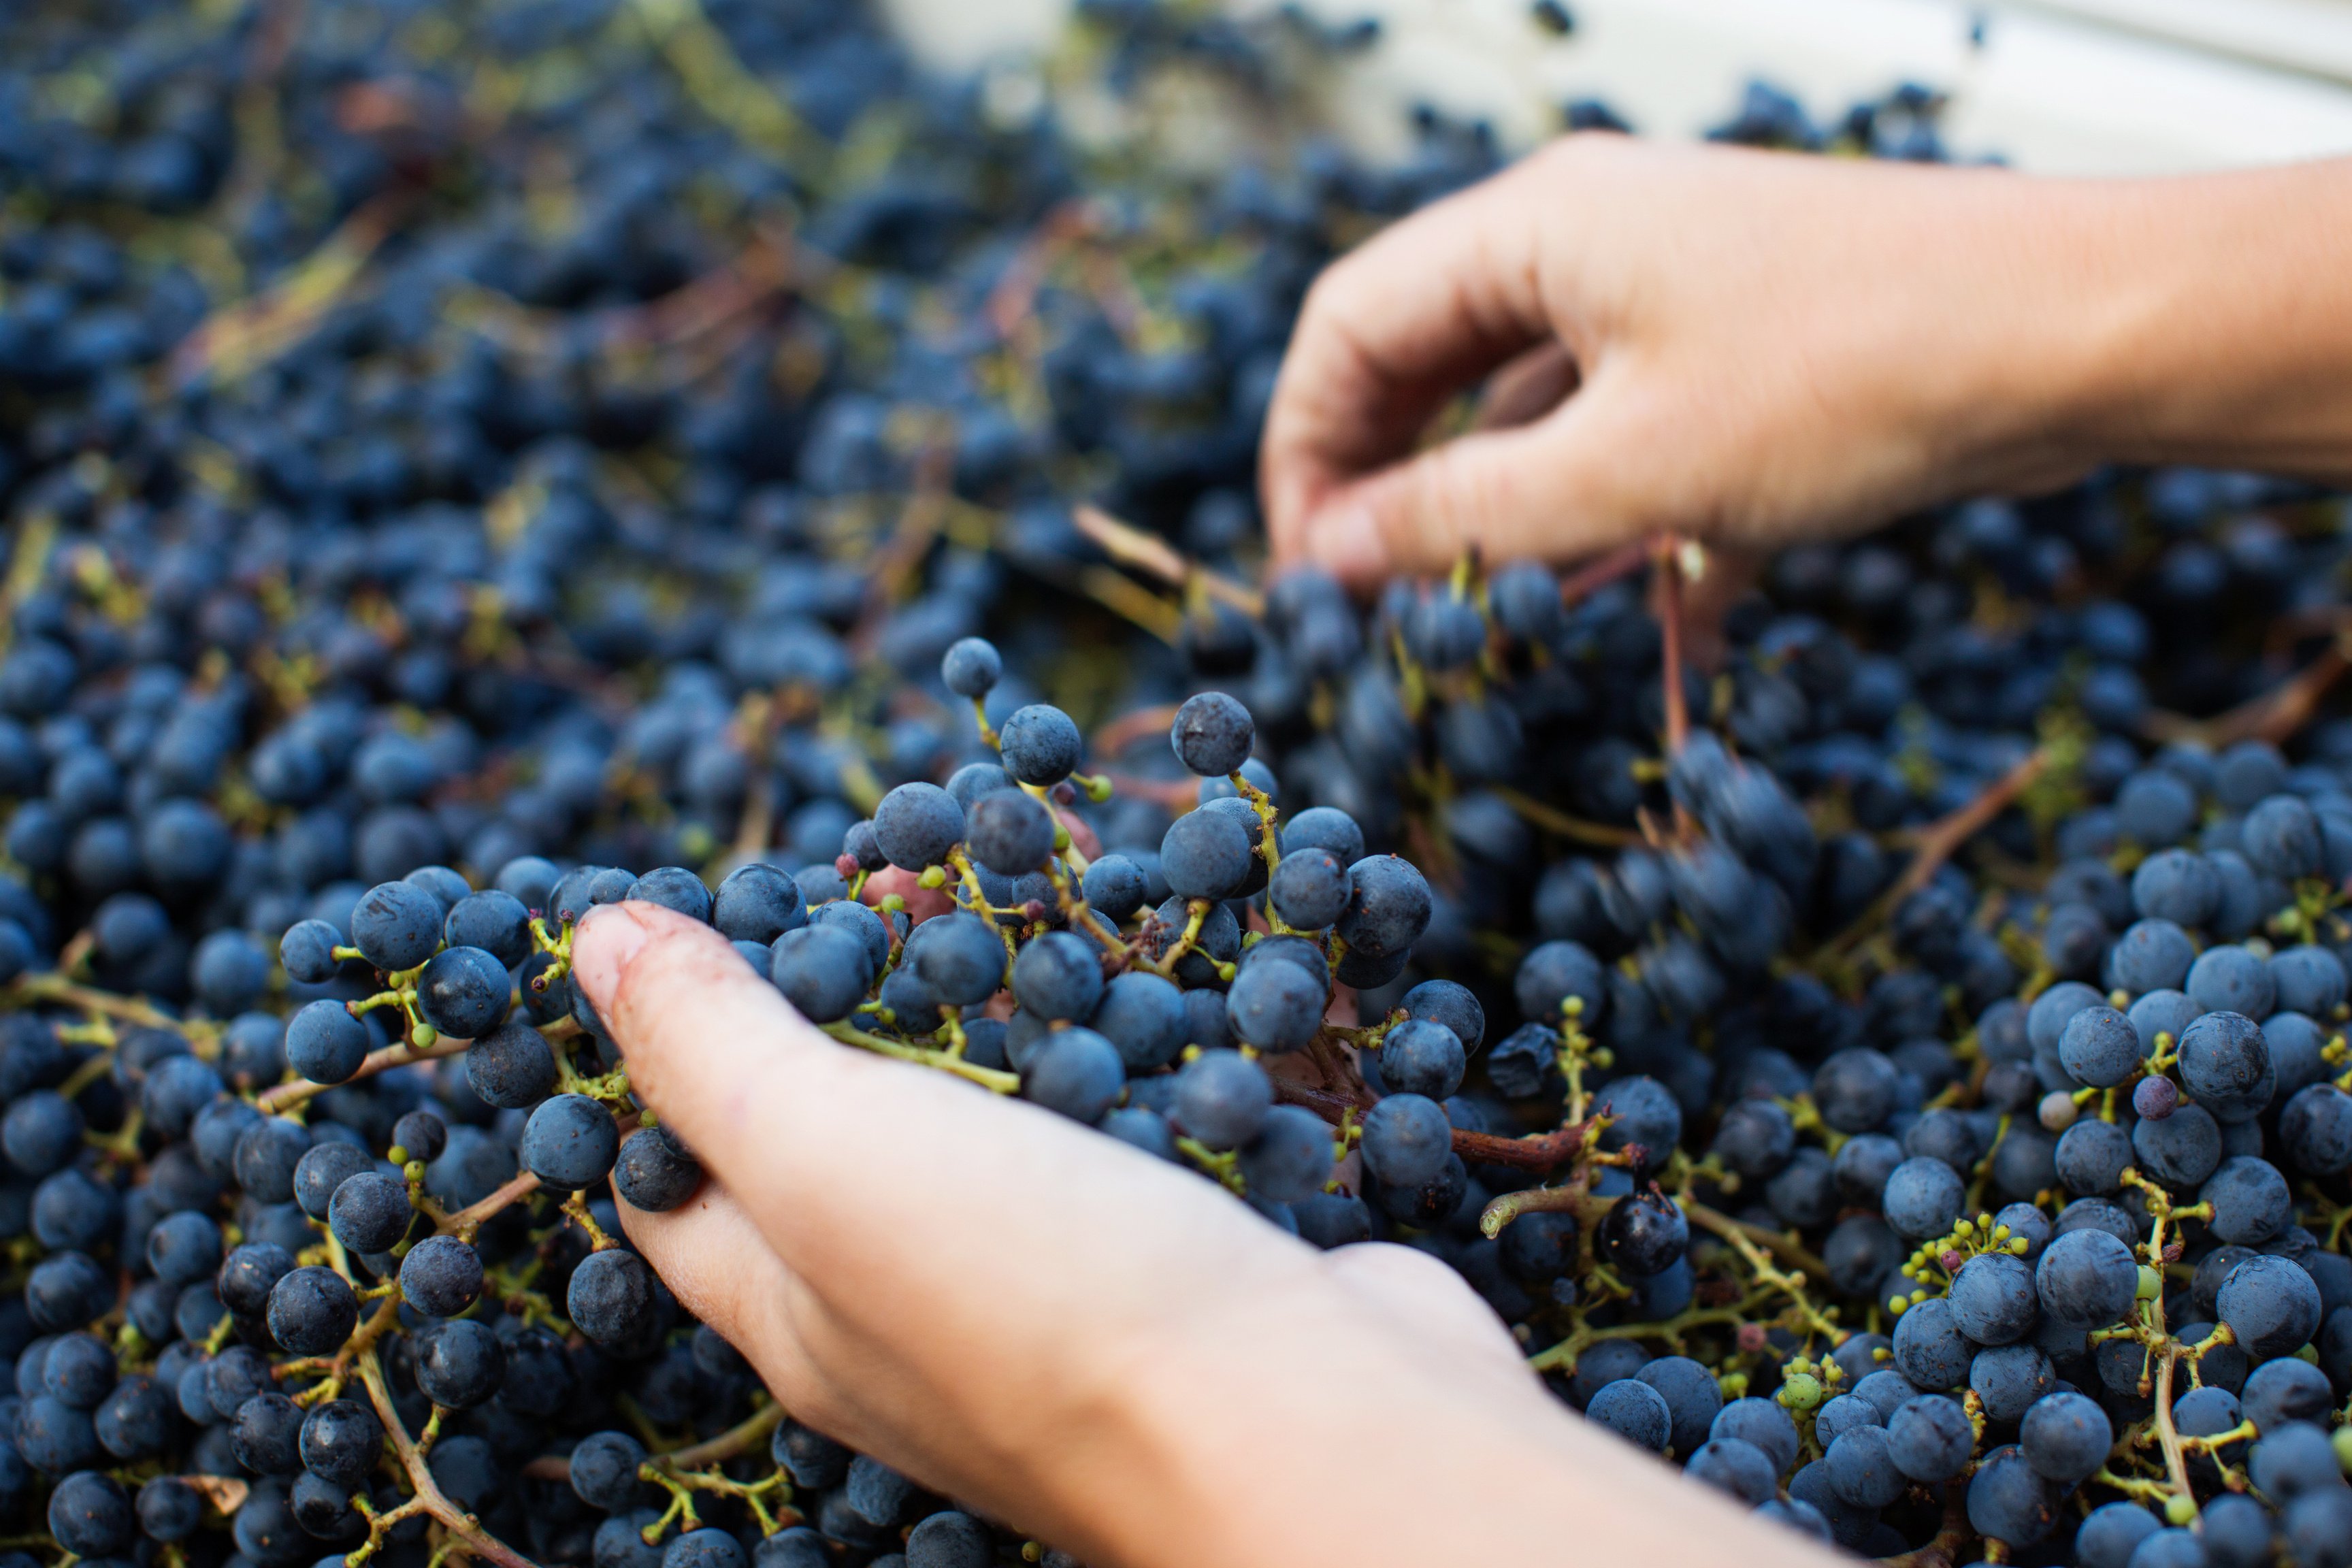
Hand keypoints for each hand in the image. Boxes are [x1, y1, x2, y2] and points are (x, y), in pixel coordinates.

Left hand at [572, 900, 1831, 1567]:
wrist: (1317, 1420)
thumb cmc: (1040, 1300)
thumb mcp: (828, 1154)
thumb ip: (712, 1048)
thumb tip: (590, 940)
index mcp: (800, 1311)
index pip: (672, 1184)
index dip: (649, 1064)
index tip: (680, 930)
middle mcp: (919, 1311)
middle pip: (843, 1138)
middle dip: (846, 1003)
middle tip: (867, 872)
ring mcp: (1062, 1285)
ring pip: (1002, 1120)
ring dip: (998, 1005)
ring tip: (1003, 872)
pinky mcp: (1184, 1246)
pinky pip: (1130, 1121)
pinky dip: (1128, 1033)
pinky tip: (1146, 945)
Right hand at [1261, 135, 2351, 587]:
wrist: (2077, 335)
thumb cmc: (1852, 374)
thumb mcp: (1627, 469)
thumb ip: (1458, 516)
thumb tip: (1324, 558)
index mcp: (1534, 227)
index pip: (1346, 325)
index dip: (1302, 451)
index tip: (1305, 573)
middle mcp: (1585, 238)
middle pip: (1425, 363)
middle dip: (1390, 490)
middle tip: (1376, 606)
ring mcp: (1662, 290)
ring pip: (1526, 410)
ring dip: (1503, 518)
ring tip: (1496, 627)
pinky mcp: (1732, 347)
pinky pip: (1624, 434)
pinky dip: (1612, 521)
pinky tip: (1649, 622)